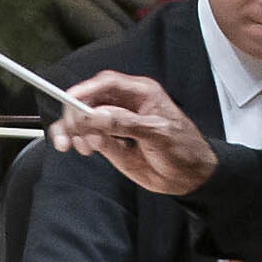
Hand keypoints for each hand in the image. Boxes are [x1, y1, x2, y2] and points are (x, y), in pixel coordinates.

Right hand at [50, 67, 212, 193]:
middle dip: (76, 114)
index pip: (107, 84)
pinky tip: (83, 149)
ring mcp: (116, 123)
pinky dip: (79, 141)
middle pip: (90, 99)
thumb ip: (125, 123)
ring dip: (75, 130)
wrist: (191, 177)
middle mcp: (125, 105)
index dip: (85, 90)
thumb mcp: (157, 133)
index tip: (70, 102)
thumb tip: (96, 116)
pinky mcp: (111, 142)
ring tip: (80, 146)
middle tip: (73, 131)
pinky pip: (88, 136)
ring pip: (85, 118)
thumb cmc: (184, 150)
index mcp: (141, 93)